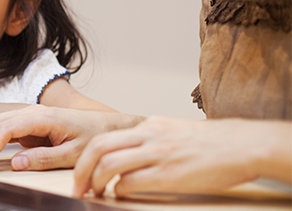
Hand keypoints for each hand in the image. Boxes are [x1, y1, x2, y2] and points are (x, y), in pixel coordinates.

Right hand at [0, 105, 141, 172]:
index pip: (5, 129)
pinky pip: (1, 127)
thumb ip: (44, 158)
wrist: (107, 127)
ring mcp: (28, 114)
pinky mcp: (28, 121)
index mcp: (41, 117)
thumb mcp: (73, 154)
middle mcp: (31, 111)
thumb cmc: (93, 138)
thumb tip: (15, 163)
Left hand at [73, 117, 284, 197]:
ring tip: (94, 193)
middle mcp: (149, 135)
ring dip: (95, 181)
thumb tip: (131, 153)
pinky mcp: (170, 173)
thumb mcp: (174, 131)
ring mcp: (158, 153)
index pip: (105, 137)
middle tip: (78, 187)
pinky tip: (119, 196)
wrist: (243, 145)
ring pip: (109, 164)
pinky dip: (119, 190)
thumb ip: (151, 138)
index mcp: (149, 125)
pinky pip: (131, 182)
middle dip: (81, 169)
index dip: (87, 157)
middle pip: (98, 147)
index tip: (82, 173)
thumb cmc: (212, 143)